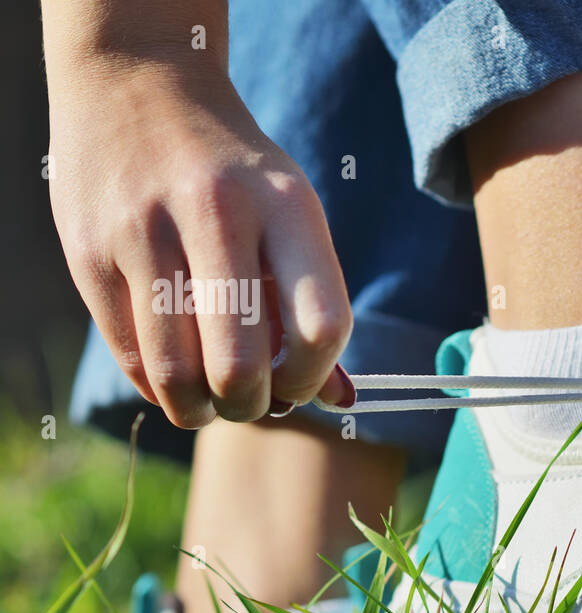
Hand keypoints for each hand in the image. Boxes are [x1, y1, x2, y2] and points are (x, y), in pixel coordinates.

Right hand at [44, 10, 352, 426]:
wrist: (137, 83)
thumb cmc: (235, 172)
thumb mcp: (291, 217)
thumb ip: (313, 308)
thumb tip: (341, 402)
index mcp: (285, 204)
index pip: (321, 326)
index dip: (313, 377)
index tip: (300, 385)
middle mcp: (216, 213)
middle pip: (240, 364)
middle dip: (250, 405)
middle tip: (250, 401)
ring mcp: (144, 231)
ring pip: (177, 372)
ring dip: (200, 409)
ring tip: (211, 401)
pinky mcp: (89, 251)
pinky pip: (131, 355)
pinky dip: (158, 387)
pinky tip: (174, 377)